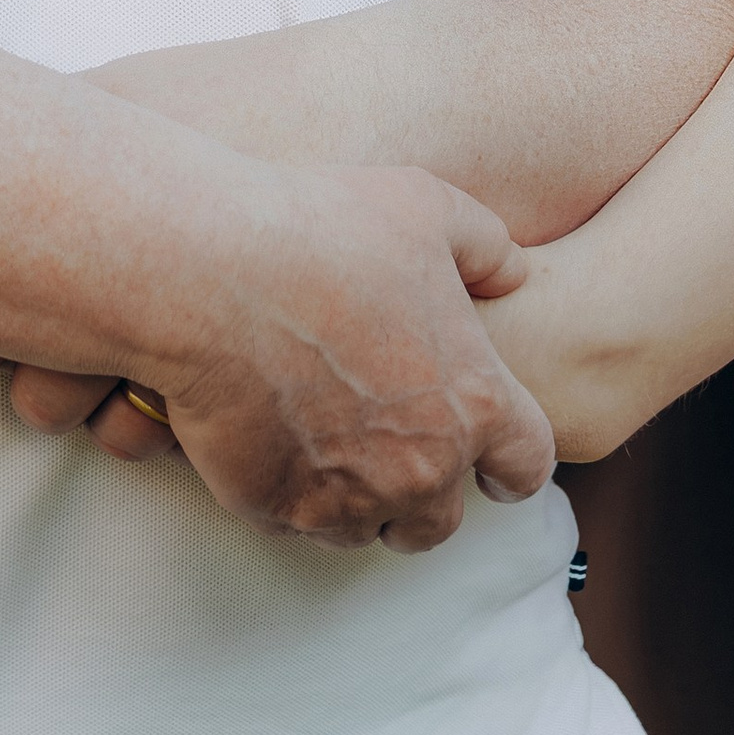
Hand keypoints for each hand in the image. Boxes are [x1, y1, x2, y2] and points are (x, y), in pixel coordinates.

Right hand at [0, 166, 554, 552]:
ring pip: (365, 527)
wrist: (209, 273)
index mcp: (475, 402)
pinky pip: (294, 519)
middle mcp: (421, 468)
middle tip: (385, 442)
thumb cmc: (323, 230)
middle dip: (420, 489)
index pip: (524, 468)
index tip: (487, 459)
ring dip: (355, 496)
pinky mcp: (275, 508)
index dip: (507, 462)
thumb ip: (489, 247)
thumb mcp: (428, 207)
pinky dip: (290, 490)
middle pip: (439, 519)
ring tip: (323, 435)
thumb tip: (514, 274)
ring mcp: (347, 498)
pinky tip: (270, 434)